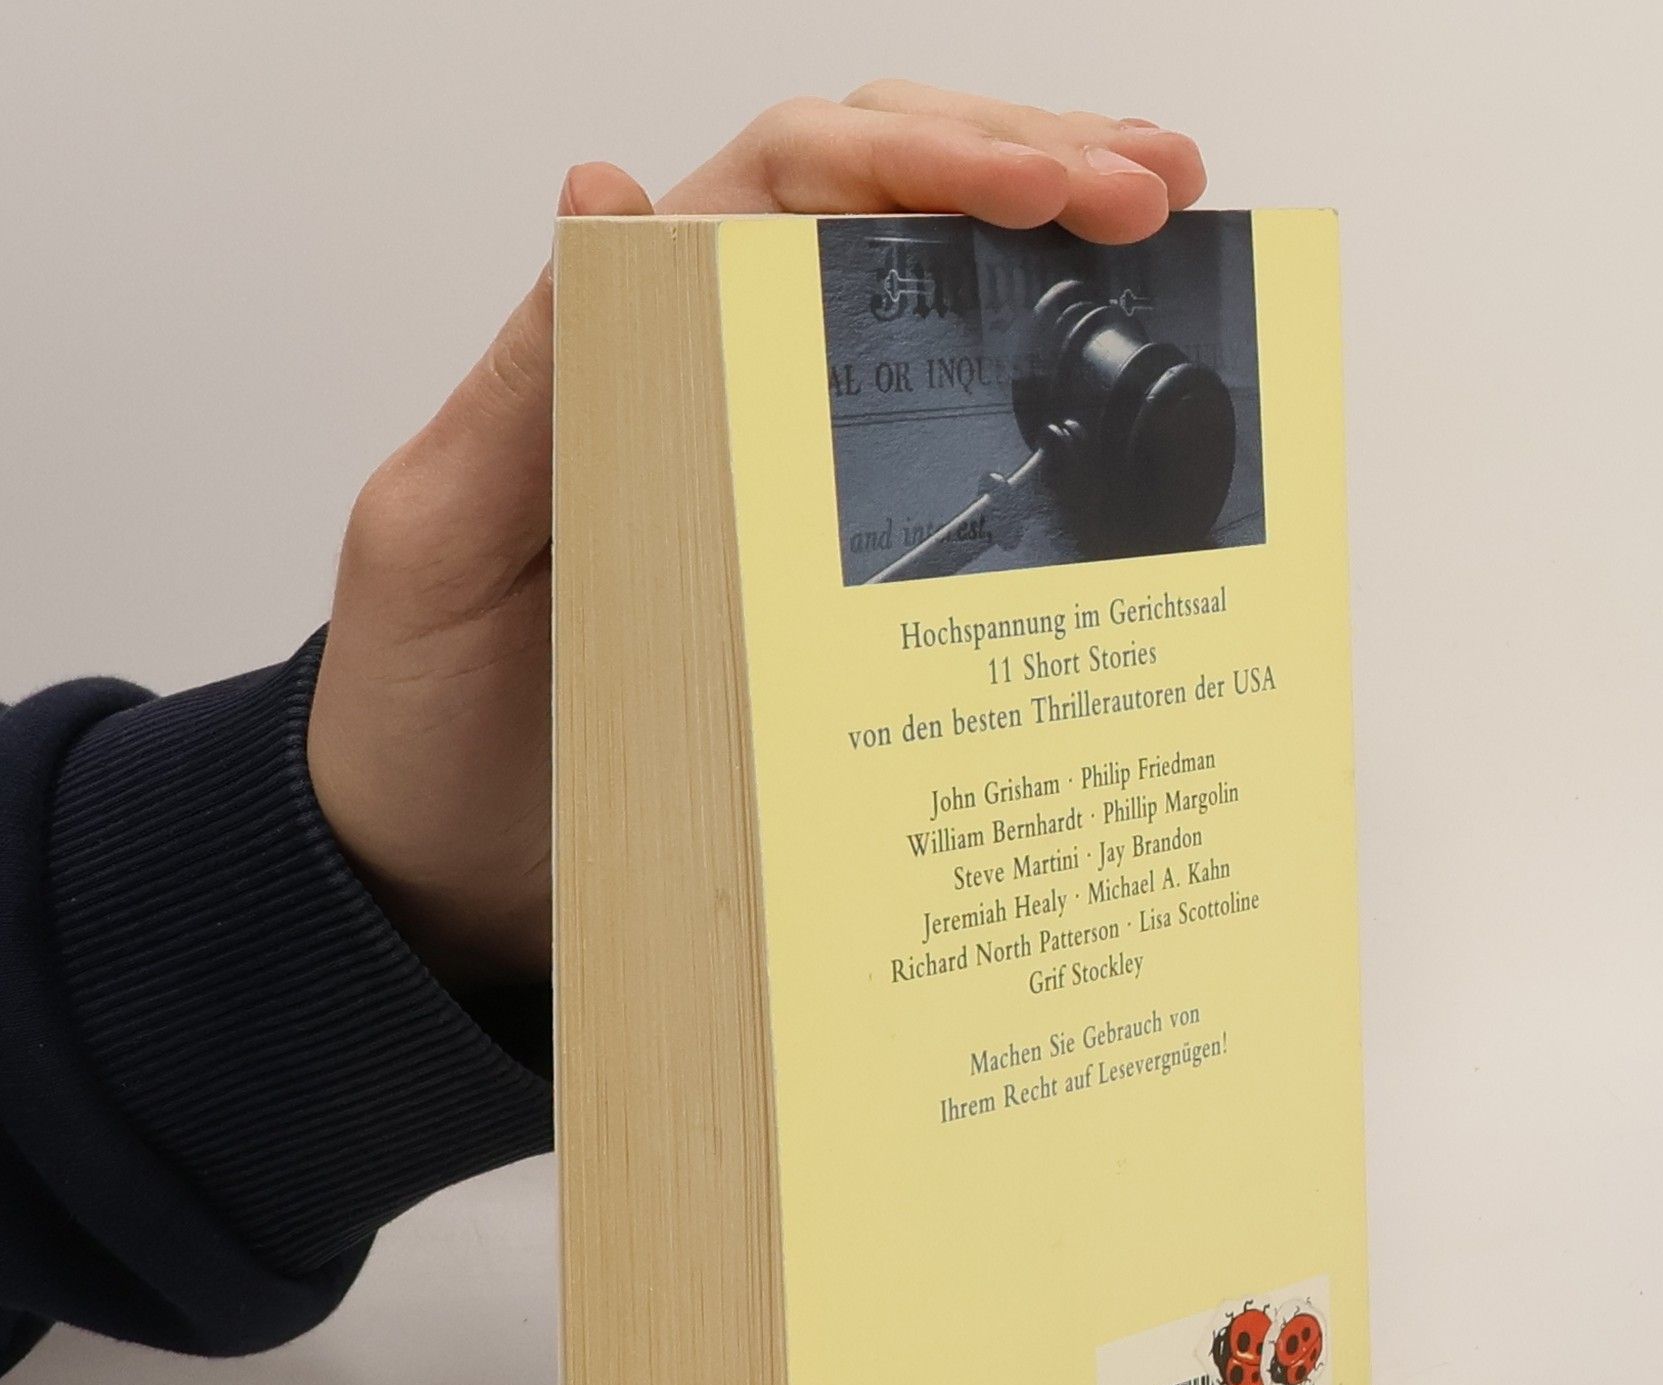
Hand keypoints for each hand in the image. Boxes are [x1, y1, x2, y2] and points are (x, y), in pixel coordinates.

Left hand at [310, 84, 1206, 986]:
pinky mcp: (818, 574)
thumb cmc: (422, 717)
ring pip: (926, 312)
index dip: (926, 158)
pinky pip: (933, 465)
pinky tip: (1106, 385)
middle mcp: (712, 382)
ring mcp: (776, 473)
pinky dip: (1027, 409)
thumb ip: (525, 383)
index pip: (788, 182)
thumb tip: (605, 195)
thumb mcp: (440, 541)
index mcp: (620, 346)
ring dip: (1050, 262)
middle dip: (1029, 166)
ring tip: (1171, 235)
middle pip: (882, 208)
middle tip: (1158, 190)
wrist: (448, 877)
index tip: (1051, 187)